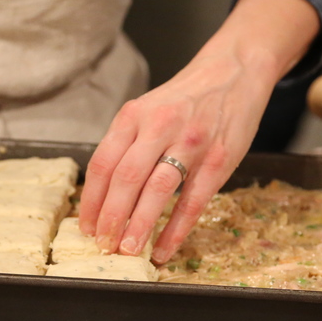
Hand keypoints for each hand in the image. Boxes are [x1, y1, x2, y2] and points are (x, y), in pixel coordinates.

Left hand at [78, 0, 319, 263]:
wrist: (234, 70)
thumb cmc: (187, 98)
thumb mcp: (149, 110)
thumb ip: (128, 144)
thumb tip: (105, 195)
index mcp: (134, 115)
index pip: (103, 163)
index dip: (92, 200)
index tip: (86, 226)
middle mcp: (159, 126)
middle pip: (126, 178)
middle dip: (111, 217)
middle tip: (104, 244)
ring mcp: (190, 143)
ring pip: (157, 190)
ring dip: (140, 225)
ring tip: (128, 250)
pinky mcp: (219, 159)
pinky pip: (192, 201)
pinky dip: (176, 229)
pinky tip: (164, 249)